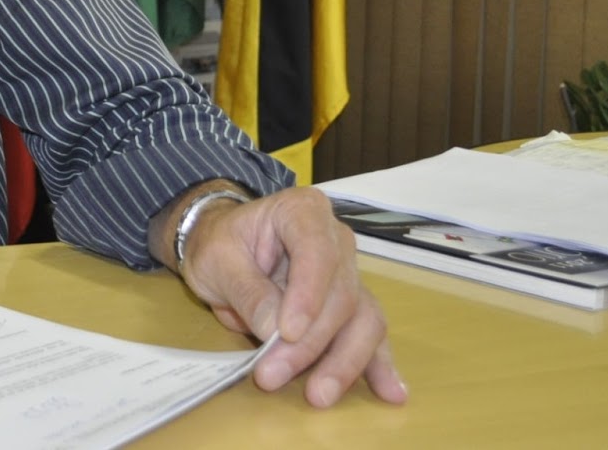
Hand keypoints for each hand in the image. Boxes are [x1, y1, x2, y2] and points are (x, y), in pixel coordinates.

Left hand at [165, 185, 406, 407]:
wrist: (224, 247)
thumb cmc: (219, 244)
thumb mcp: (216, 260)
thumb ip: (247, 291)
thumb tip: (275, 332)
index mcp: (303, 212)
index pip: (318, 252)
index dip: (308, 295)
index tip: (288, 333)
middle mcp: (337, 240)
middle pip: (340, 296)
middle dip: (311, 343)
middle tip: (272, 375)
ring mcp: (349, 274)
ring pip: (363, 320)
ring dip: (343, 362)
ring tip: (319, 395)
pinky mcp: (352, 307)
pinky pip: (370, 335)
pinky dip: (378, 365)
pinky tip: (391, 393)